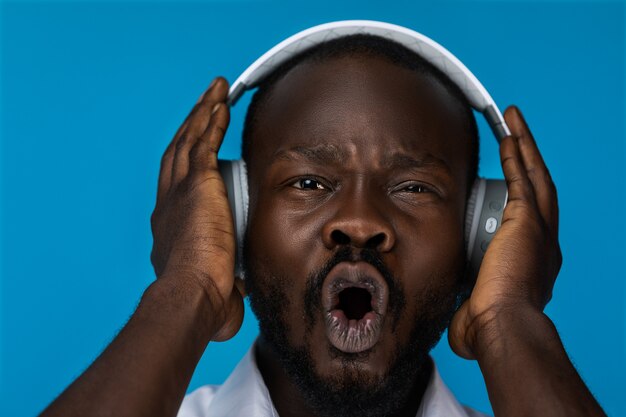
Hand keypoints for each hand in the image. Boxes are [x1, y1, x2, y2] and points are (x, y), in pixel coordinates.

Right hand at [150, 77, 243, 340]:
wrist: (193, 294)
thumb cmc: (203, 300)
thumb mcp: (215, 289)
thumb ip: (226, 287)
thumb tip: (240, 296)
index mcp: (170, 227)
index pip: (177, 187)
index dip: (185, 166)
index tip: (197, 153)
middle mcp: (168, 203)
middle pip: (177, 154)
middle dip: (189, 128)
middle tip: (203, 108)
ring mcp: (180, 190)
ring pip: (188, 140)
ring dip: (201, 114)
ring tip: (213, 92)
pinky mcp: (197, 183)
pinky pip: (204, 140)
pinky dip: (211, 119)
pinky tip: (221, 101)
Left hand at [449, 106, 561, 358]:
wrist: (501, 327)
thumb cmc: (488, 328)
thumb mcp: (477, 309)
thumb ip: (468, 303)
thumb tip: (456, 310)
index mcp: (533, 263)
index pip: (528, 221)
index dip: (522, 197)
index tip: (510, 182)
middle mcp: (544, 243)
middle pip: (539, 189)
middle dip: (528, 160)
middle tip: (516, 135)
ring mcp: (539, 230)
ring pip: (535, 176)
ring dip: (524, 146)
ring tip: (512, 121)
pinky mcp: (528, 221)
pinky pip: (522, 178)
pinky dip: (516, 155)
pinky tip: (508, 134)